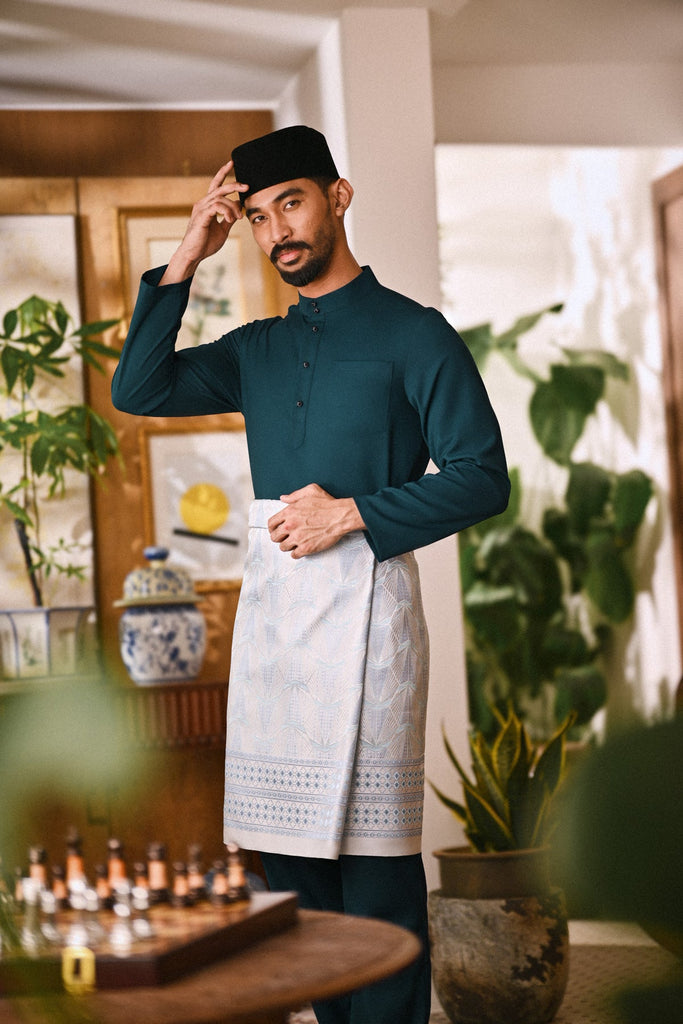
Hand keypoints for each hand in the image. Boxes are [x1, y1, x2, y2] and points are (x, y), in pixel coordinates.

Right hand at [160, 160, 248, 283]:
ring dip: (233, 207)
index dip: (223, 173)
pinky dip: (226, 211)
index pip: (216, 184)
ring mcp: (201, 209)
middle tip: (247, 186)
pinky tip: (230, 219)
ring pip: (220, 198)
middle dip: (234, 184)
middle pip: (220, 188)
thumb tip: (240, 207)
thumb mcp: (223, 229)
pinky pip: (216, 207)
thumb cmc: (205, 243)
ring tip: (238, 218)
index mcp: (208, 205)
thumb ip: (230, 217)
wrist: (193, 255)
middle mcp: (203, 204)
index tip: (231, 162)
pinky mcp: (202, 217)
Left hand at [267, 484, 364, 558]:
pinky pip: (294, 555)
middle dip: (279, 537)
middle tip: (285, 537)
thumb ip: (294, 495)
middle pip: (274, 537)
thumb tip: (283, 498)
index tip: (276, 530)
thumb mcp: (311, 491)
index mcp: (289, 512)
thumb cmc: (327, 504)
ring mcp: (297, 538)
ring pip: (283, 547)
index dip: (272, 528)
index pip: (271, 523)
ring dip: (287, 546)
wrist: (340, 516)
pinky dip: (296, 553)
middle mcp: (290, 525)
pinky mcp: (306, 548)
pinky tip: (301, 549)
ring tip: (294, 543)